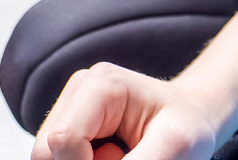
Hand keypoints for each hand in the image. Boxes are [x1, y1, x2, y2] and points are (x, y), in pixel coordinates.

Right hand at [32, 64, 215, 159]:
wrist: (192, 117)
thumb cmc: (188, 128)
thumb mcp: (174, 148)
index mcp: (101, 85)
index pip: (62, 139)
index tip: (121, 159)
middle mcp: (78, 91)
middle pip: (46, 153)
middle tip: (124, 157)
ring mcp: (70, 108)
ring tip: (122, 156)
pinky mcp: (69, 126)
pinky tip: (114, 156)